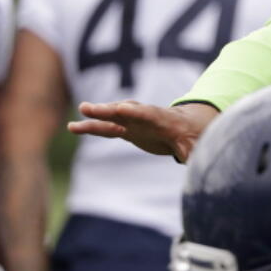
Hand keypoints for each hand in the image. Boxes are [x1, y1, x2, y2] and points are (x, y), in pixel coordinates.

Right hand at [67, 100, 215, 161]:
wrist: (188, 125)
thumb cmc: (195, 134)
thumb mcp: (198, 144)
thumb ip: (194, 151)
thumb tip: (196, 162)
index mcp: (166, 119)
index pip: (150, 114)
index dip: (137, 112)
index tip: (122, 109)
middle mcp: (146, 116)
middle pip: (125, 111)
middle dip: (108, 110)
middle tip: (87, 108)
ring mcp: (135, 120)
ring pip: (112, 117)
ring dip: (94, 118)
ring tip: (73, 123)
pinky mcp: (127, 128)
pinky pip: (107, 127)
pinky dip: (91, 127)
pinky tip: (72, 127)